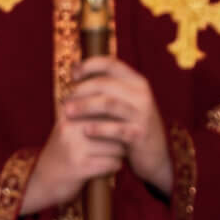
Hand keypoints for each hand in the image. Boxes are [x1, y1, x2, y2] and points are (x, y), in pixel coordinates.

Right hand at [23, 109, 126, 214]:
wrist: (39, 182)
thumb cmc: (62, 154)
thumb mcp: (70, 128)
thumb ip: (91, 114)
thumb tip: (125, 105)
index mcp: (70, 112)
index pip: (107, 107)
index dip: (119, 119)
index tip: (121, 128)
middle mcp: (71, 126)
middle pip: (115, 126)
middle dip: (122, 138)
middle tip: (118, 146)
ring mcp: (74, 146)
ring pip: (117, 146)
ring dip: (120, 154)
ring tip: (111, 157)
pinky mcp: (79, 166)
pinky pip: (112, 163)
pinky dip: (114, 167)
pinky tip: (106, 168)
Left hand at [61, 57, 169, 189]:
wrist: (154, 155)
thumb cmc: (131, 125)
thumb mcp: (123, 102)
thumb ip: (105, 87)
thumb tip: (73, 69)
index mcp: (136, 81)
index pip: (110, 64)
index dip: (88, 65)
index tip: (72, 74)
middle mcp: (141, 94)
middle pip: (105, 83)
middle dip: (81, 90)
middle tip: (65, 101)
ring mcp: (142, 114)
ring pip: (109, 104)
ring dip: (85, 107)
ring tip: (68, 113)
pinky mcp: (140, 134)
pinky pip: (117, 129)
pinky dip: (99, 129)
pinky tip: (85, 131)